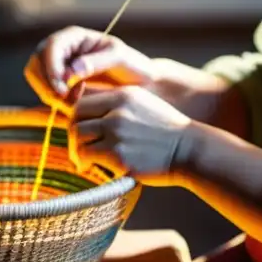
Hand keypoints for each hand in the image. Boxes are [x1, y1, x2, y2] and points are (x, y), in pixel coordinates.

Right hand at [37, 27, 159, 97]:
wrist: (140, 82)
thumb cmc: (133, 65)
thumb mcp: (120, 59)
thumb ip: (97, 62)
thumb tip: (71, 70)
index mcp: (75, 36)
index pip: (52, 46)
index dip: (52, 67)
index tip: (62, 86)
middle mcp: (63, 48)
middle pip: (37, 60)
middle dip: (46, 81)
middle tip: (64, 98)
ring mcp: (58, 65)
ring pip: (36, 76)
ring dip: (47, 91)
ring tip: (71, 101)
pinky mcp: (59, 82)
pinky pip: (45, 89)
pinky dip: (54, 98)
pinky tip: (74, 103)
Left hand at [70, 85, 191, 186]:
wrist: (189, 149)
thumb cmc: (166, 131)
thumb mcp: (143, 104)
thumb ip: (118, 104)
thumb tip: (89, 112)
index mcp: (123, 94)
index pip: (83, 99)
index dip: (77, 115)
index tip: (81, 128)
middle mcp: (118, 110)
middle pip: (75, 116)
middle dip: (73, 132)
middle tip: (79, 145)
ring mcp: (117, 131)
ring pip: (77, 136)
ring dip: (76, 149)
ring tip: (83, 158)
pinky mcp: (118, 154)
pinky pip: (87, 156)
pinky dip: (83, 162)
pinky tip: (90, 167)